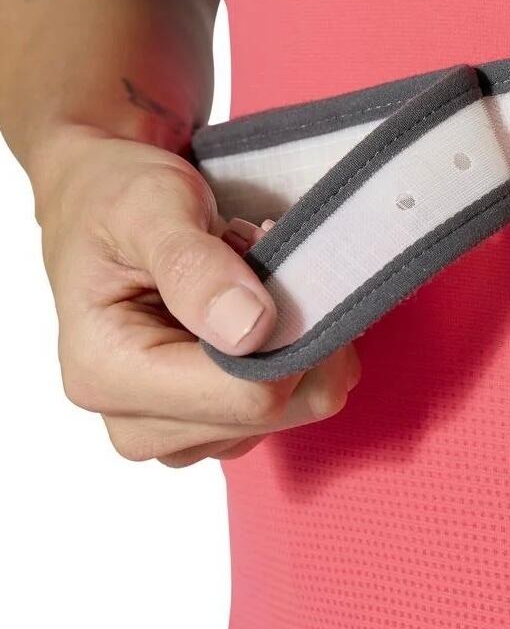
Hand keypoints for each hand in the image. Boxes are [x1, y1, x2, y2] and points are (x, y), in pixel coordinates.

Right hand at [32, 127, 359, 466]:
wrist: (98, 201)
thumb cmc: (113, 197)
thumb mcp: (149, 205)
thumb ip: (194, 264)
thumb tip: (249, 329)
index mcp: (106, 374)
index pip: (247, 396)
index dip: (291, 331)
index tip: (272, 251)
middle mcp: (134, 421)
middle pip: (274, 411)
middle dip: (294, 331)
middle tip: (259, 254)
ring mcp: (171, 431)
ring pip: (289, 411)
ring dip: (292, 339)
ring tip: (248, 276)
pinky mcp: (202, 423)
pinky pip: (282, 406)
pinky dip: (287, 354)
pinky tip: (255, 307)